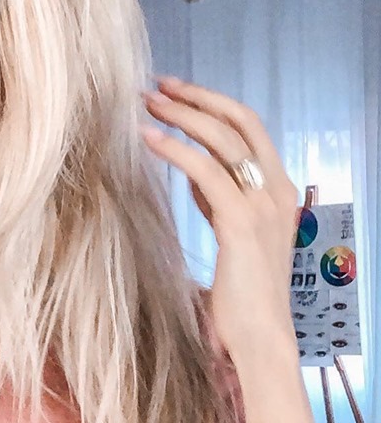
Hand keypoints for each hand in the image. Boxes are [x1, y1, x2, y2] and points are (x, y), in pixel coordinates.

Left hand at [141, 76, 299, 367]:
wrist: (259, 336)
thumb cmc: (240, 292)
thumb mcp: (232, 232)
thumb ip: (219, 200)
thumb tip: (194, 172)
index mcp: (277, 189)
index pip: (249, 127)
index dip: (211, 104)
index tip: (175, 92)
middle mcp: (277, 189)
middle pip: (240, 120)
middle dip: (196, 97)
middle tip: (156, 86)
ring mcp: (264, 203)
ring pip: (222, 138)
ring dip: (180, 115)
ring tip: (145, 105)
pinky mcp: (242, 222)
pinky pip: (204, 171)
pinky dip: (173, 149)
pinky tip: (147, 140)